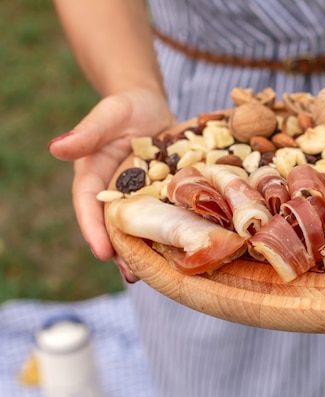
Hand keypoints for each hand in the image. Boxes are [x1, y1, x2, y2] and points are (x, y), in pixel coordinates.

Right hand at [48, 88, 176, 272]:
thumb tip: (56, 148)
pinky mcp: (162, 195)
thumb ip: (87, 133)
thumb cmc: (125, 108)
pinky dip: (171, 232)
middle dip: (121, 252)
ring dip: (147, 249)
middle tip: (132, 276)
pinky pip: (165, 216)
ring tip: (158, 274)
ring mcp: (139, 196)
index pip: (88, 206)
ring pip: (140, 227)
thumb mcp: (108, 116)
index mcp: (93, 175)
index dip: (93, 230)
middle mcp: (114, 192)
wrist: (151, 107)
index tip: (101, 252)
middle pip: (114, 225)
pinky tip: (185, 248)